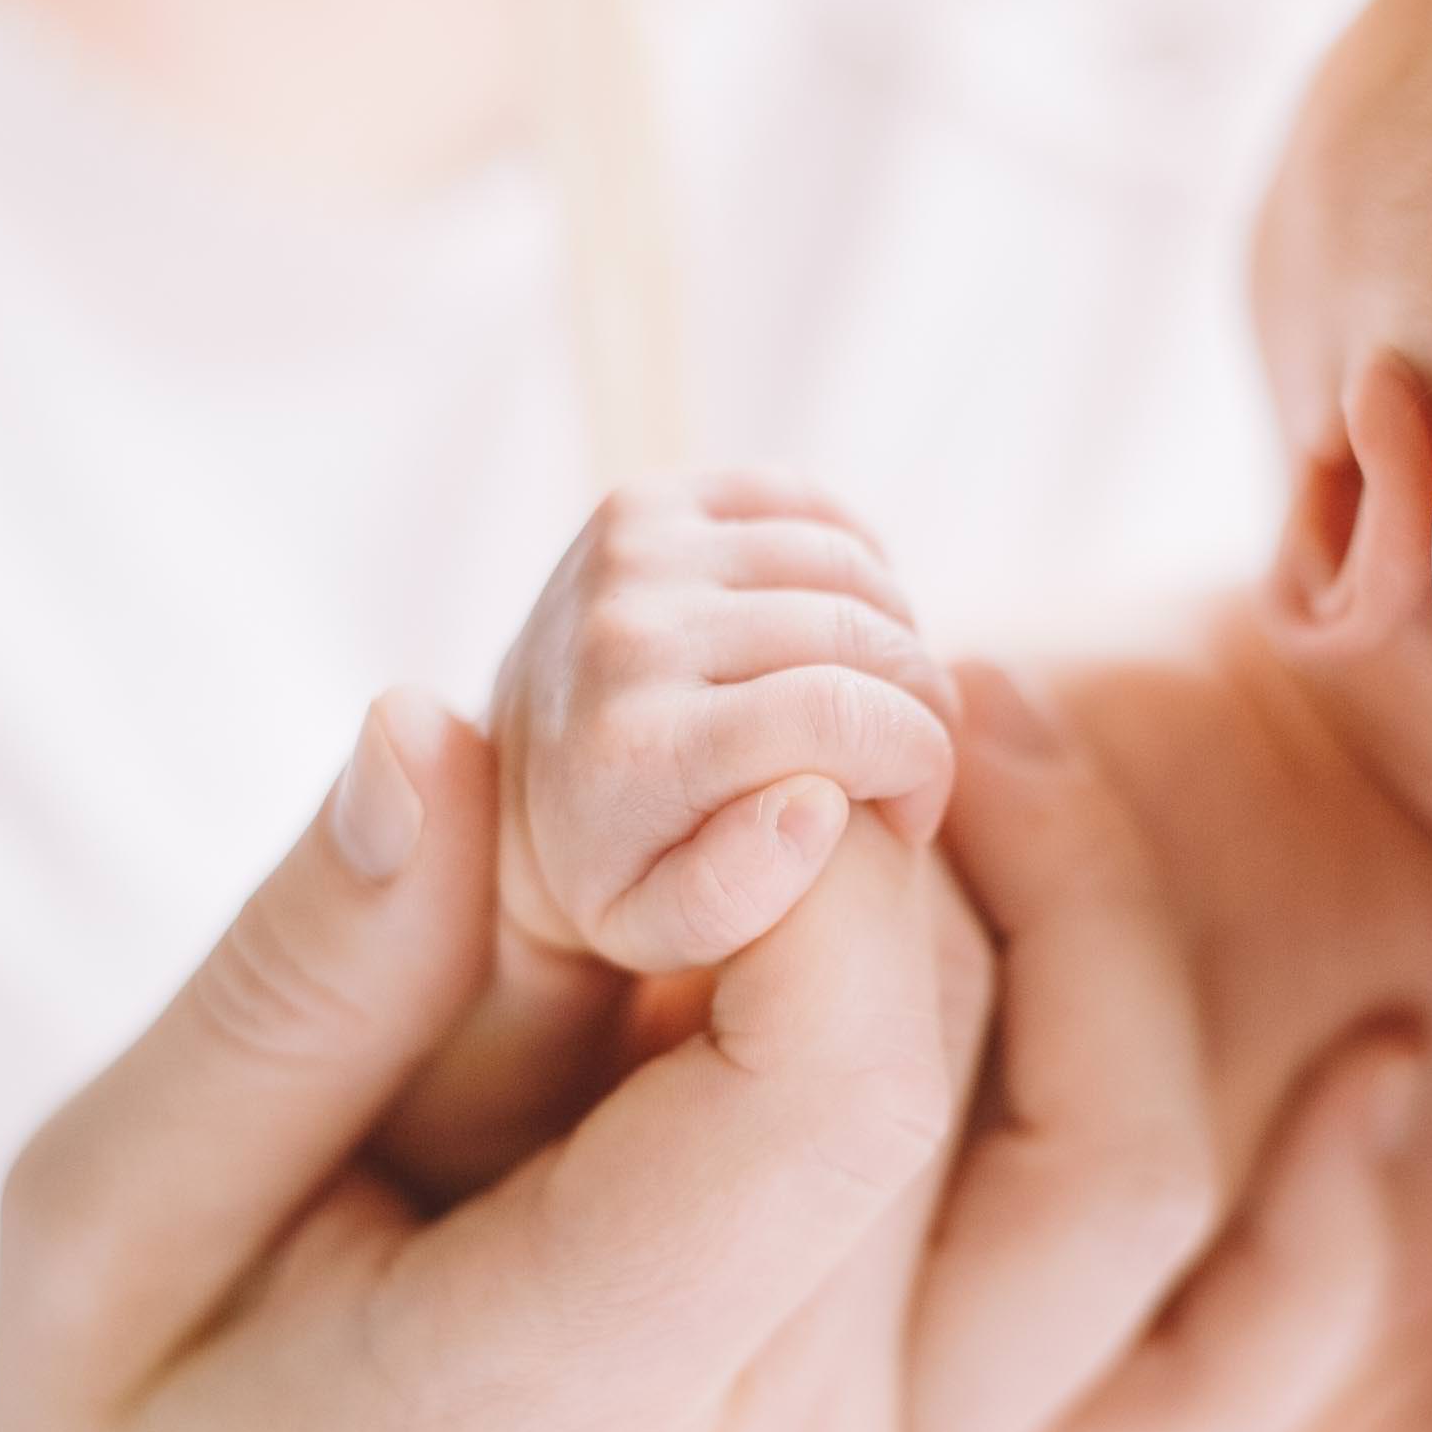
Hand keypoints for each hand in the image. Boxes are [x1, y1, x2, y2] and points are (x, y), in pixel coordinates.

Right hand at [297, 662, 1429, 1431]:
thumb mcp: (108, 1217)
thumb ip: (295, 989)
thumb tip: (448, 730)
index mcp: (549, 1414)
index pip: (813, 1074)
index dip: (810, 834)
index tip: (710, 701)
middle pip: (967, 1071)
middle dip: (908, 813)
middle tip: (820, 654)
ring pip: (1130, 1183)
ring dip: (1098, 927)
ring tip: (981, 732)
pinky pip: (1220, 1389)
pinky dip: (1317, 1224)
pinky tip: (1375, 1063)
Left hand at [494, 469, 959, 971]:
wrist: (509, 784)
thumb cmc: (615, 873)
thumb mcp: (656, 928)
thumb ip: (733, 897)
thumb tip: (817, 805)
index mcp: (636, 748)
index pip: (842, 715)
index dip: (919, 759)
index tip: (915, 810)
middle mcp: (625, 632)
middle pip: (858, 633)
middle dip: (922, 702)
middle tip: (913, 760)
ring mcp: (629, 551)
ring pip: (846, 562)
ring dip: (896, 635)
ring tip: (880, 704)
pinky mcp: (642, 502)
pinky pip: (808, 506)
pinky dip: (854, 563)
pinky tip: (843, 636)